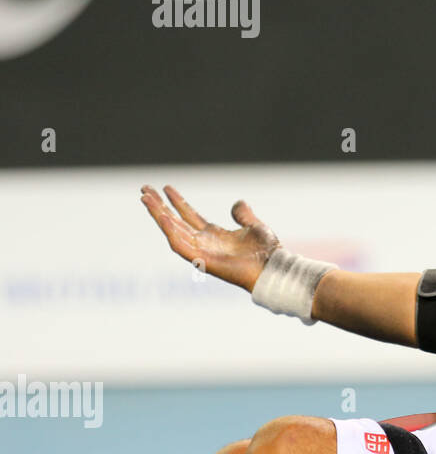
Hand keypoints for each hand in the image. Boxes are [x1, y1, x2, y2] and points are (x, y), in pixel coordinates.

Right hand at [140, 184, 280, 291]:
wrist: (272, 266)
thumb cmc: (266, 251)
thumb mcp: (254, 226)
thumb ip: (244, 214)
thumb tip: (238, 203)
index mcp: (214, 234)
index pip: (189, 215)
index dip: (178, 201)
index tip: (165, 187)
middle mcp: (203, 242)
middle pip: (175, 221)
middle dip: (159, 206)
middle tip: (144, 189)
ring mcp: (201, 252)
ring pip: (172, 231)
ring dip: (158, 215)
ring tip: (145, 198)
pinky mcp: (201, 260)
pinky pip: (181, 245)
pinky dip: (170, 232)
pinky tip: (162, 217)